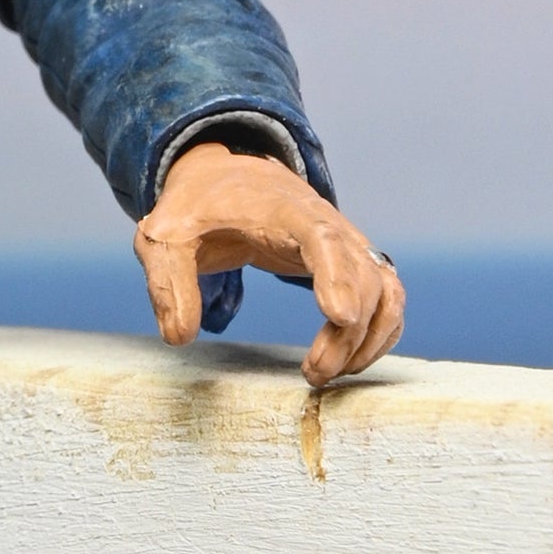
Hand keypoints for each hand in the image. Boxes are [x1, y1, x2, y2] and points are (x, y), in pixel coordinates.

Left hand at [134, 142, 404, 388]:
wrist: (230, 179)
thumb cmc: (198, 207)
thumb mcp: (164, 236)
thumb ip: (169, 281)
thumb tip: (180, 336)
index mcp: (282, 209)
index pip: (322, 237)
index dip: (337, 277)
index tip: (339, 317)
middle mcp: (328, 223)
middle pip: (361, 276)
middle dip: (348, 332)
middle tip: (314, 374)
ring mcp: (346, 243)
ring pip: (384, 291)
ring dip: (368, 338)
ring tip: (325, 374)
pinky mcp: (352, 263)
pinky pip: (388, 297)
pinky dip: (381, 332)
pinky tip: (348, 362)